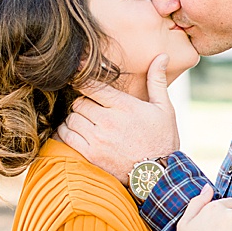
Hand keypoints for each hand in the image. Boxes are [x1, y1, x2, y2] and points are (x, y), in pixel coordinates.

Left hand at [57, 55, 179, 180]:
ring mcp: (98, 138)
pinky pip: (67, 136)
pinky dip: (67, 132)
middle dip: (83, 103)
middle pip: (80, 102)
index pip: (92, 85)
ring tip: (85, 121)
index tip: (76, 76)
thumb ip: (156, 81)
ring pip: (72, 118)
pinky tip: (76, 132)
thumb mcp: (164, 108)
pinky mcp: (90, 154)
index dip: (81, 78)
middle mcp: (109, 120)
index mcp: (124, 105)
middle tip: (91, 108)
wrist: (159, 174)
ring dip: (75, 118)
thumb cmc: (163, 139)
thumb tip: (162, 55)